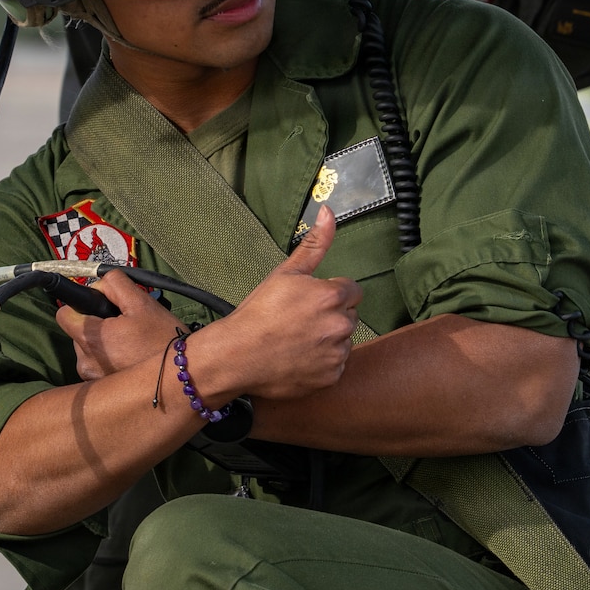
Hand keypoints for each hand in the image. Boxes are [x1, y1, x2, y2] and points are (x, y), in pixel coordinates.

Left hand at [56, 273, 179, 381]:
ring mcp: (93, 379)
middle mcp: (85, 362)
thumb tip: (98, 284)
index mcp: (91, 339)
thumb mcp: (141, 302)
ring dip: (105, 343)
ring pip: (89, 350)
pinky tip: (133, 358)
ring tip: (133, 343)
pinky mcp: (103, 391)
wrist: (184, 377)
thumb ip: (114, 284)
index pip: (64, 315)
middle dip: (98, 325)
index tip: (102, 306)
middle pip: (79, 332)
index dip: (82, 305)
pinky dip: (111, 360)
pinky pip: (99, 366)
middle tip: (127, 324)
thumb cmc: (163, 338)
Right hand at [187, 208, 360, 403]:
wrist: (236, 355)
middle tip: (300, 321)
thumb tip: (329, 212)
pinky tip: (300, 357)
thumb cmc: (258, 313)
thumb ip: (314, 244)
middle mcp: (340, 325)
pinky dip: (323, 362)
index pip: (352, 291)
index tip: (309, 302)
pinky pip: (336, 365)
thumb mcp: (285, 273)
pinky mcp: (331, 377)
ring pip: (344, 341)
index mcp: (331, 296)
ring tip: (298, 340)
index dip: (331, 294)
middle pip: (350, 315)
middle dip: (332, 316)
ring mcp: (337, 354)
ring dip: (329, 340)